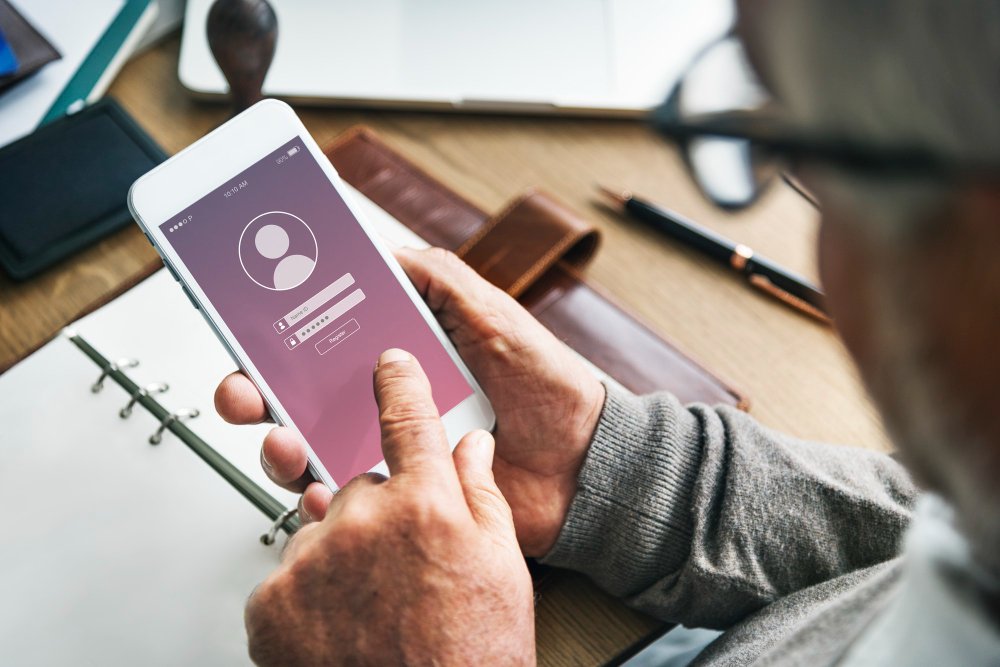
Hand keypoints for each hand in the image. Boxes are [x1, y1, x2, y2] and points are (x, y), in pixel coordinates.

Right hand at [216, 247, 605, 555]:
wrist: (583, 464)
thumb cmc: (546, 386)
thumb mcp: (494, 316)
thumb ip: (439, 281)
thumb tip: (380, 250)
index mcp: (397, 354)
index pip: (319, 339)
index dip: (276, 333)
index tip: (247, 324)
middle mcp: (382, 402)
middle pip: (296, 396)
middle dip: (255, 391)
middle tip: (245, 389)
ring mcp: (387, 451)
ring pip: (307, 449)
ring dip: (280, 445)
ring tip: (286, 441)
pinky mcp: (401, 497)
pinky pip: (346, 501)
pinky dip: (321, 499)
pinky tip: (320, 490)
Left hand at [244, 349, 534, 664]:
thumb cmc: (472, 655)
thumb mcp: (502, 567)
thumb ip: (481, 493)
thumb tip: (472, 446)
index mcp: (426, 504)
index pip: (408, 419)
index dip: (399, 385)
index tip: (388, 366)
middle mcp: (363, 522)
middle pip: (360, 487)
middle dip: (378, 514)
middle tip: (403, 565)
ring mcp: (312, 561)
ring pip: (322, 532)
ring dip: (342, 555)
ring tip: (375, 605)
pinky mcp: (272, 602)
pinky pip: (288, 574)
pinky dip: (308, 594)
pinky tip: (343, 623)